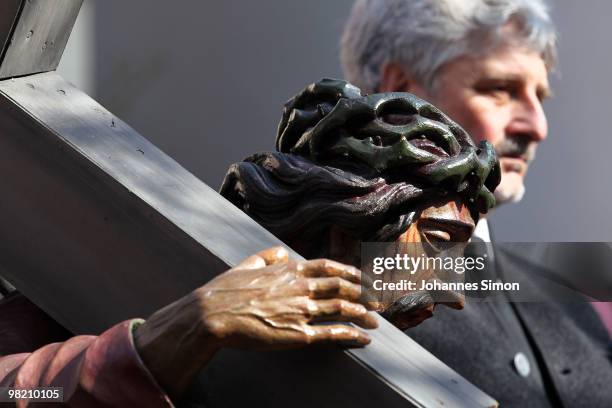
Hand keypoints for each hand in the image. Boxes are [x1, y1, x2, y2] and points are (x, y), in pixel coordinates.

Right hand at [134, 246, 376, 398]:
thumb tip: (284, 253)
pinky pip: (331, 333)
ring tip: (376, 321)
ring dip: (363, 314)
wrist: (213, 313)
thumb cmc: (226, 289)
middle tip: (377, 300)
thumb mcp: (247, 263)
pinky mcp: (298, 334)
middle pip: (342, 287)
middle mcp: (300, 287)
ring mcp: (301, 310)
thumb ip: (268, 256)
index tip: (362, 277)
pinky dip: (351, 335)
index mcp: (289, 270)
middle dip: (363, 293)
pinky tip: (363, 338)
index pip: (329, 267)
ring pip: (342, 309)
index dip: (349, 272)